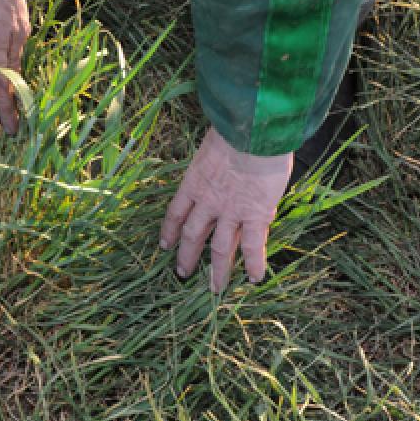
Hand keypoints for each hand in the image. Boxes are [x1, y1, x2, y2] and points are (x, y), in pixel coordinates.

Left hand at [159, 126, 291, 291]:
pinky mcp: (255, 216)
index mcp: (193, 183)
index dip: (169, 231)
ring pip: (220, 248)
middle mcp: (207, 203)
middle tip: (182, 273)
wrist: (252, 133)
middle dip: (187, 256)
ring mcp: (231, 212)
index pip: (176, 213)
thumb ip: (212, 164)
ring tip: (215, 288)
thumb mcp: (212, 146)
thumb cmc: (233, 131)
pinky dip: (253, 264)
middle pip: (193, 235)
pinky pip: (252, 246)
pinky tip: (254, 279)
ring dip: (217, 270)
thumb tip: (217, 165)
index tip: (164, 245)